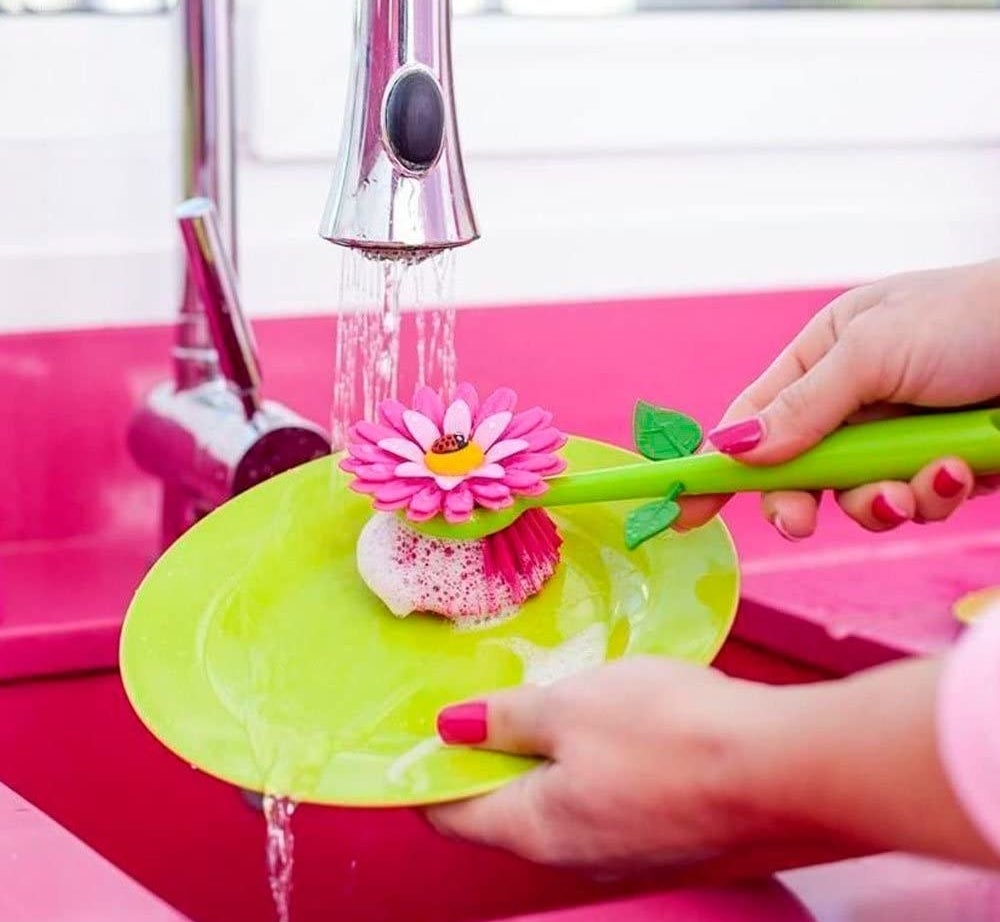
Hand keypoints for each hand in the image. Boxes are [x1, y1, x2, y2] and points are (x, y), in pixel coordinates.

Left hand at [427, 658, 778, 870]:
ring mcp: (628, 853)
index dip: (427, 776)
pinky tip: (619, 722)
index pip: (452, 816)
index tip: (421, 736)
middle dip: (491, 759)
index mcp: (536, 829)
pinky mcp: (671, 838)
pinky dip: (596, 765)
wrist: (786, 768)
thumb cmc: (669, 734)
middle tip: (492, 700)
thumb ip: (506, 718)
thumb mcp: (571, 706)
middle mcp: (577, 856)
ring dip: (549, 758)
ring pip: (563, 803)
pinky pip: (611, 801)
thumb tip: (452, 727)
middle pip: (507, 810)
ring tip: (557, 701)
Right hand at [677, 259, 999, 536]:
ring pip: (858, 498)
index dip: (717, 466)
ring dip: (884, 500)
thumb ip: (802, 407)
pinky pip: (915, 501)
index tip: (684, 509)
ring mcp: (899, 436)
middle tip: (802, 521)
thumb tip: (735, 448)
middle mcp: (856, 400)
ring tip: (922, 483)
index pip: (751, 420)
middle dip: (803, 500)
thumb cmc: (975, 317)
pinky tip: (961, 471)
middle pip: (798, 473)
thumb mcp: (871, 352)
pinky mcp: (944, 465)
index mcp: (824, 357)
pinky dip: (933, 495)